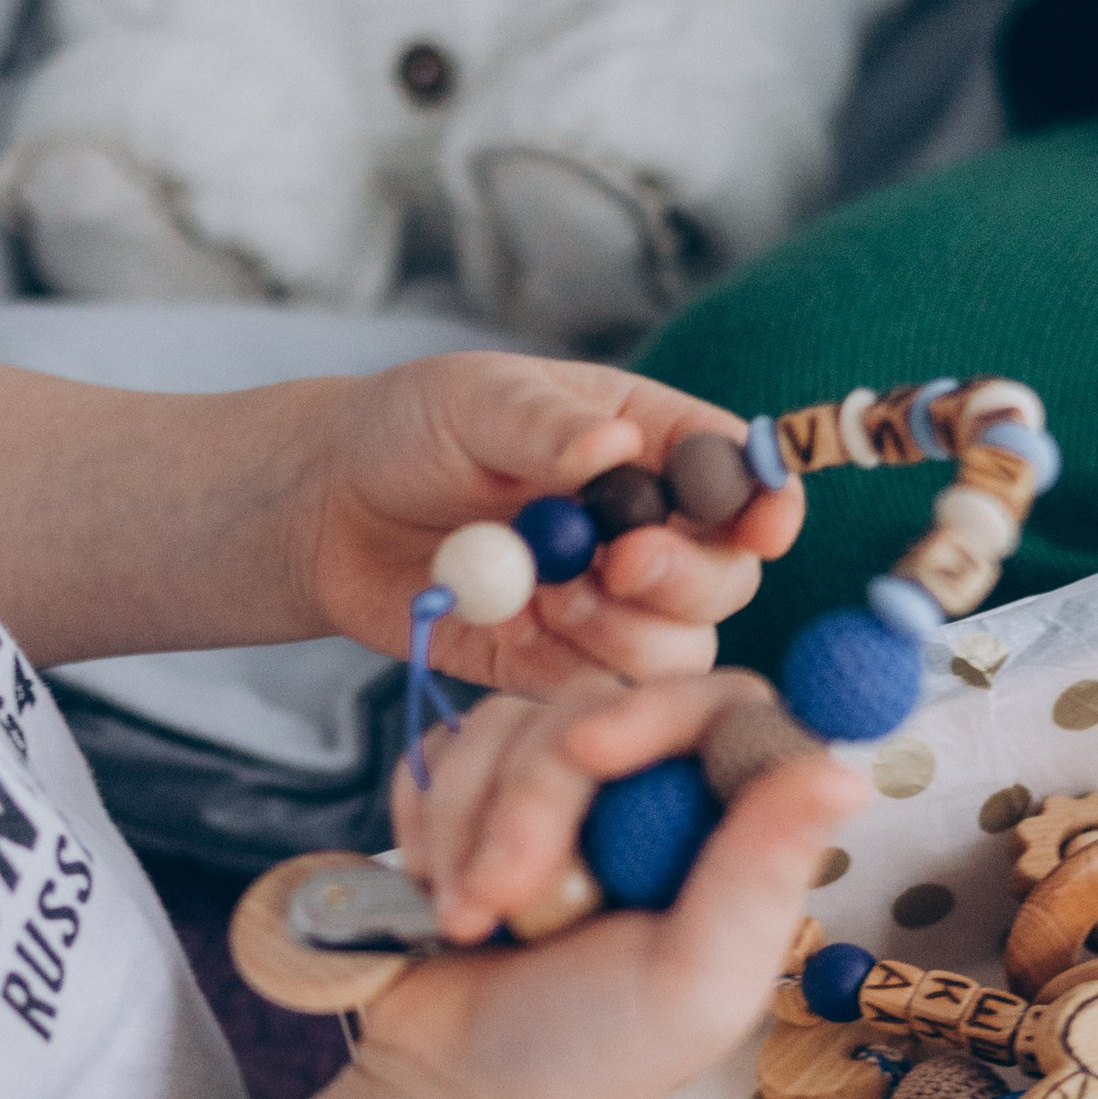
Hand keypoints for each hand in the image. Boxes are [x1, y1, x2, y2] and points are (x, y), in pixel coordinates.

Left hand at [296, 354, 800, 693]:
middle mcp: (647, 529)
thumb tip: (611, 446)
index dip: (768, 501)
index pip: (743, 473)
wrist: (328, 510)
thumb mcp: (471, 402)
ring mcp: (609, 605)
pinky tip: (518, 628)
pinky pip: (604, 696)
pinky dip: (574, 676)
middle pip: (728, 576)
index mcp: (649, 442)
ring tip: (546, 593)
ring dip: (626, 632)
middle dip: (686, 578)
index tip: (762, 525)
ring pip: (680, 649)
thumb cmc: (408, 431)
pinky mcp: (561, 667)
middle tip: (617, 563)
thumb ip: (542, 425)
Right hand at [362, 671, 865, 1098]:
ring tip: (474, 920)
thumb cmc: (594, 1053)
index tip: (592, 752)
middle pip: (593, 705)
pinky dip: (429, 821)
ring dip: (471, 824)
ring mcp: (561, 785)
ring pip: (506, 725)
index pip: (720, 704)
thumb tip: (847, 772)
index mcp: (730, 828)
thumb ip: (762, 873)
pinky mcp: (479, 789)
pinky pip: (443, 748)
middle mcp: (651, 792)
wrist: (457, 1091)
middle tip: (507, 900)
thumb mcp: (694, 981)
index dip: (656, 711)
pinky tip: (444, 895)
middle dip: (535, 801)